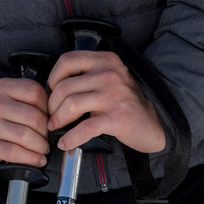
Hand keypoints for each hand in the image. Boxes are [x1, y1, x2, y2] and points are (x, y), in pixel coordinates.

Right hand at [0, 77, 50, 176]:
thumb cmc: (3, 125)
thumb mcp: (14, 104)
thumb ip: (33, 102)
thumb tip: (61, 112)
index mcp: (0, 87)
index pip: (35, 92)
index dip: (48, 108)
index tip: (48, 119)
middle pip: (34, 116)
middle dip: (46, 133)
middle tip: (47, 139)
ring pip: (28, 135)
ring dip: (41, 147)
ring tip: (42, 149)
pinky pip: (17, 152)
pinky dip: (33, 159)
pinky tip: (38, 160)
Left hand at [46, 50, 165, 153]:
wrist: (153, 124)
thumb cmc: (125, 101)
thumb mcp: (109, 77)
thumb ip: (86, 74)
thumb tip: (51, 86)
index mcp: (105, 60)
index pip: (67, 61)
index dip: (52, 77)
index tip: (50, 91)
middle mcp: (110, 74)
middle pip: (64, 86)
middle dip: (52, 104)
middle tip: (51, 114)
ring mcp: (113, 96)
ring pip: (70, 105)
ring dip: (57, 119)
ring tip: (55, 126)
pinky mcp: (117, 118)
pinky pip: (84, 128)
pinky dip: (70, 138)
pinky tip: (65, 143)